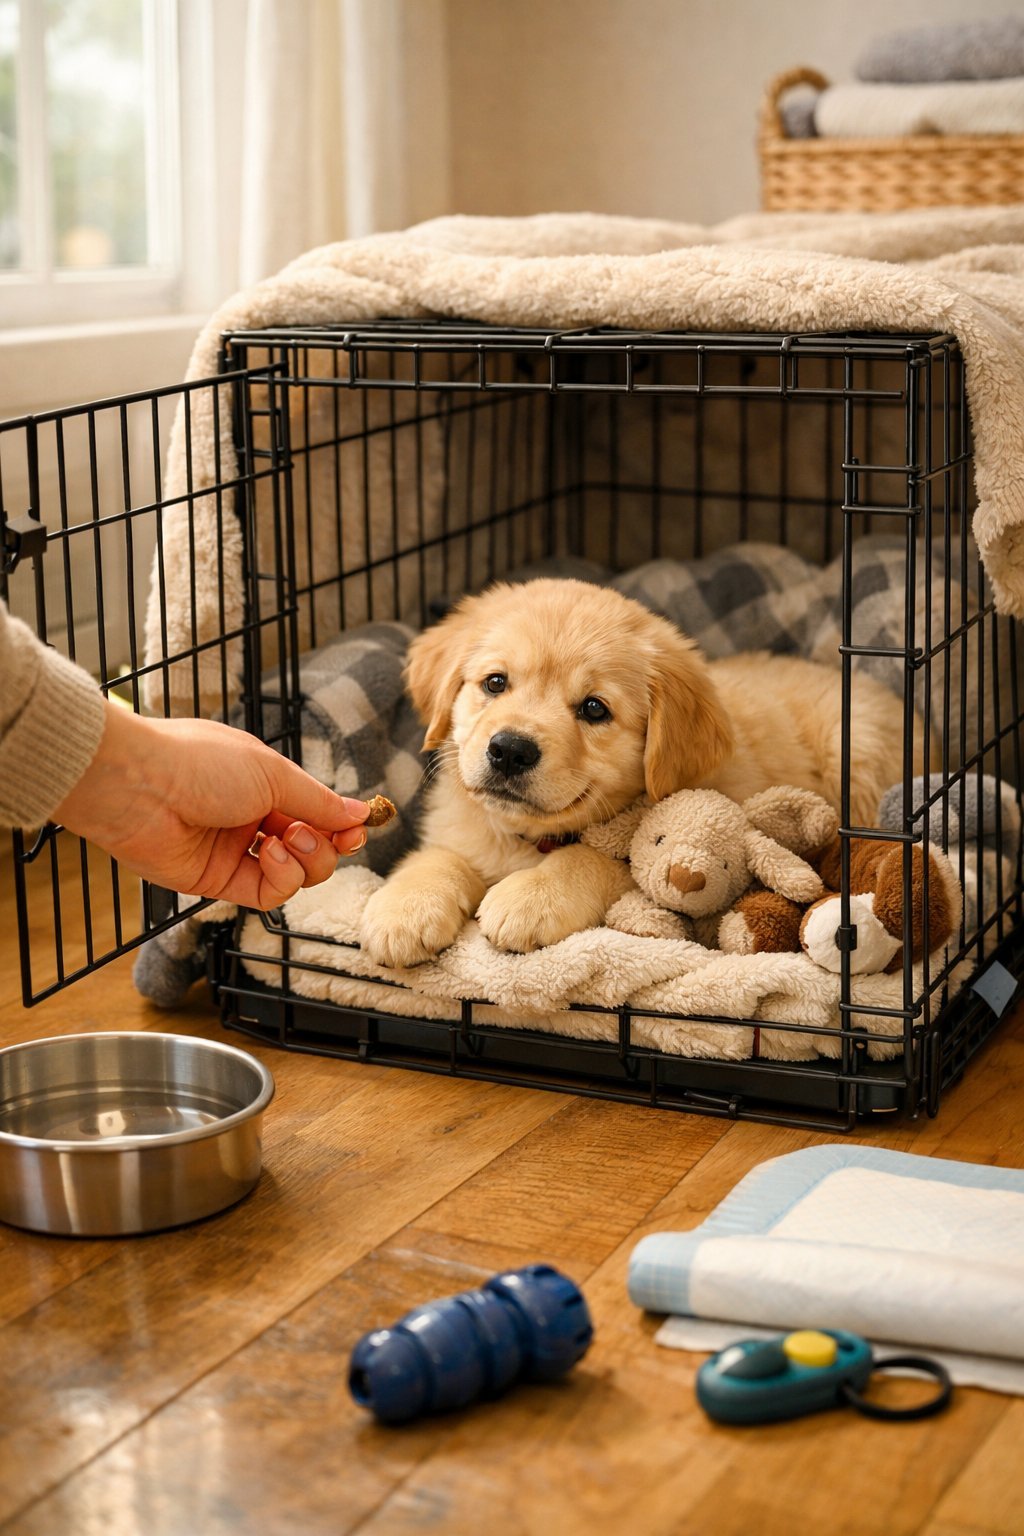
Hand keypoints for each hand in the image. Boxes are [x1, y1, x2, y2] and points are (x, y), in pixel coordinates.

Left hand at [53, 701, 370, 909]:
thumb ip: (319, 802)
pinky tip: (268, 853)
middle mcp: (251, 819)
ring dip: (305, 859)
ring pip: (295, 874)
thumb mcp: (274, 773)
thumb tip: (360, 813)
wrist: (139, 786)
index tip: (359, 830)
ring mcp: (235, 851)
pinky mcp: (218, 881)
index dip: (340, 825)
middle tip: (317, 834)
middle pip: (312, 849)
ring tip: (285, 838)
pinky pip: (268, 893)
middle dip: (325, 845)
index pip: (315, 813)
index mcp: (263, 784)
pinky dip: (281, 877)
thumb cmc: (200, 763)